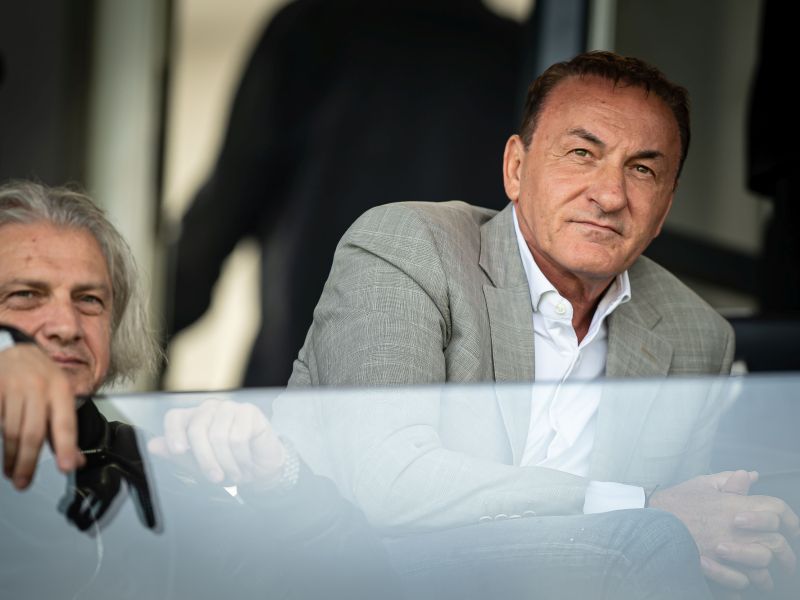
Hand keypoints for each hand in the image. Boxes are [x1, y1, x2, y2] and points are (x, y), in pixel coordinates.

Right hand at [0, 344, 83, 488]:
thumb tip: (77, 461)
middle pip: (33, 432)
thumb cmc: (41, 378)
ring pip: (11, 431)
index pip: (65, 423)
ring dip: (11, 457)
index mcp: (61, 390)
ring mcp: (14, 386)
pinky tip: (3, 451)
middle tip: (23, 482)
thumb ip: (65, 430)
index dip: (66, 447)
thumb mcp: (60, 397)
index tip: (66, 467)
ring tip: (12, 472)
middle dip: (28, 462)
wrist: (15, 350)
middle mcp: (39, 387)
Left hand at [148, 399, 285, 486]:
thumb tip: (152, 445)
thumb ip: (177, 455)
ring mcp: (229, 407)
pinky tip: (246, 463)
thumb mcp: (198, 465)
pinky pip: (239, 437)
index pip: (175, 417)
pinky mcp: (249, 411)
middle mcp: (209, 409)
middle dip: (205, 460)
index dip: (173, 432)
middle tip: (215, 478)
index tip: (178, 451)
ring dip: (227, 462)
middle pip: (197, 429)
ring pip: (219, 435)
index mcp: (192, 419)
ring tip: (234, 473)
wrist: (258, 470)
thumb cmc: (226, 465)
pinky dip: (242, 457)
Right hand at [649, 470, 799, 593]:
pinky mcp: (715, 567)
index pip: (776, 509)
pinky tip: (743, 581)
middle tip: (787, 562)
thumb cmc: (674, 503)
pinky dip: (744, 582)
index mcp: (735, 505)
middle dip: (786, 555)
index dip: (791, 519)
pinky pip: (741, 580)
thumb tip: (749, 476)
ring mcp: (726, 549)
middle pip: (777, 542)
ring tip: (764, 578)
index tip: (794, 529)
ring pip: (762, 565)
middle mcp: (736, 528)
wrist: (650, 522)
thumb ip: (729, 480)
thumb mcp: (702, 484)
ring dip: (765, 573)